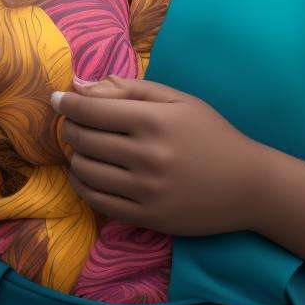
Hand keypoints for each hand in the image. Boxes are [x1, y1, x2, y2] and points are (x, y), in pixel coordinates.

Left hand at [50, 75, 264, 236]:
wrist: (248, 185)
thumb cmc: (211, 134)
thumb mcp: (178, 100)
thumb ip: (130, 89)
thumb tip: (82, 86)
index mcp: (155, 121)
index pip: (92, 110)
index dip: (68, 103)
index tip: (56, 99)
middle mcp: (148, 156)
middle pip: (84, 140)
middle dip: (70, 128)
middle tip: (73, 123)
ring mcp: (146, 191)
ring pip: (85, 171)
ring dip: (75, 156)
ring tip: (83, 149)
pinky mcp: (147, 218)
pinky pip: (97, 202)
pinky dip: (82, 185)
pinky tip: (86, 174)